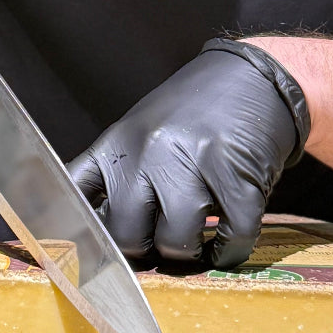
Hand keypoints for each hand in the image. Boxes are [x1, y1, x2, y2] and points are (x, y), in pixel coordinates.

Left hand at [68, 41, 309, 268]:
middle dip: (145, 253)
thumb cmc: (193, 112)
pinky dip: (228, 253)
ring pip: (176, 242)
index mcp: (118, 144)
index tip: (96, 255)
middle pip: (128, 235)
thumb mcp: (140, 131)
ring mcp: (194, 164)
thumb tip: (96, 232)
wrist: (254, 77)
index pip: (78, 200)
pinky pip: (230, 239)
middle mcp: (149, 152)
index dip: (83, 237)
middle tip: (160, 247)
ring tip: (196, 244)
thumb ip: (118, 174)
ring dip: (188, 256)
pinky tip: (226, 245)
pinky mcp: (238, 178)